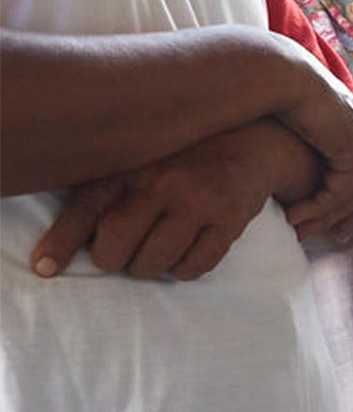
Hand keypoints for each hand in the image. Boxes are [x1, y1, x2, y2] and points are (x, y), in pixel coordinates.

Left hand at [33, 120, 311, 281]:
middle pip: (116, 242)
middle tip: (119, 257)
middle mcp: (160, 182)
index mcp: (129, 165)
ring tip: (152, 256)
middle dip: (112, 260)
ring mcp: (196, 203)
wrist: (249, 142)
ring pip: (155, 261)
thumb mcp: (135, 160)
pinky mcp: (227, 222)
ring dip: (148, 268)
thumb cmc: (178, 158)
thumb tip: (62, 240)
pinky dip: (184, 270)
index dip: (61, 242)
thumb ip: (101, 190)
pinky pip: (194, 267)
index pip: (84, 208)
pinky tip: (183, 254)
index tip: (44, 267)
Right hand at [274, 62, 352, 248]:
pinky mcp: (350, 152)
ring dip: (325, 217)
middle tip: (336, 238)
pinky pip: (339, 193)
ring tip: (301, 231)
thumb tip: (302, 148)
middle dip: (352, 216)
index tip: (345, 216)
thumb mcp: (302, 115)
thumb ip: (312, 134)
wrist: (281, 73)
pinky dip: (318, 209)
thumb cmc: (280, 87)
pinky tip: (295, 217)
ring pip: (352, 197)